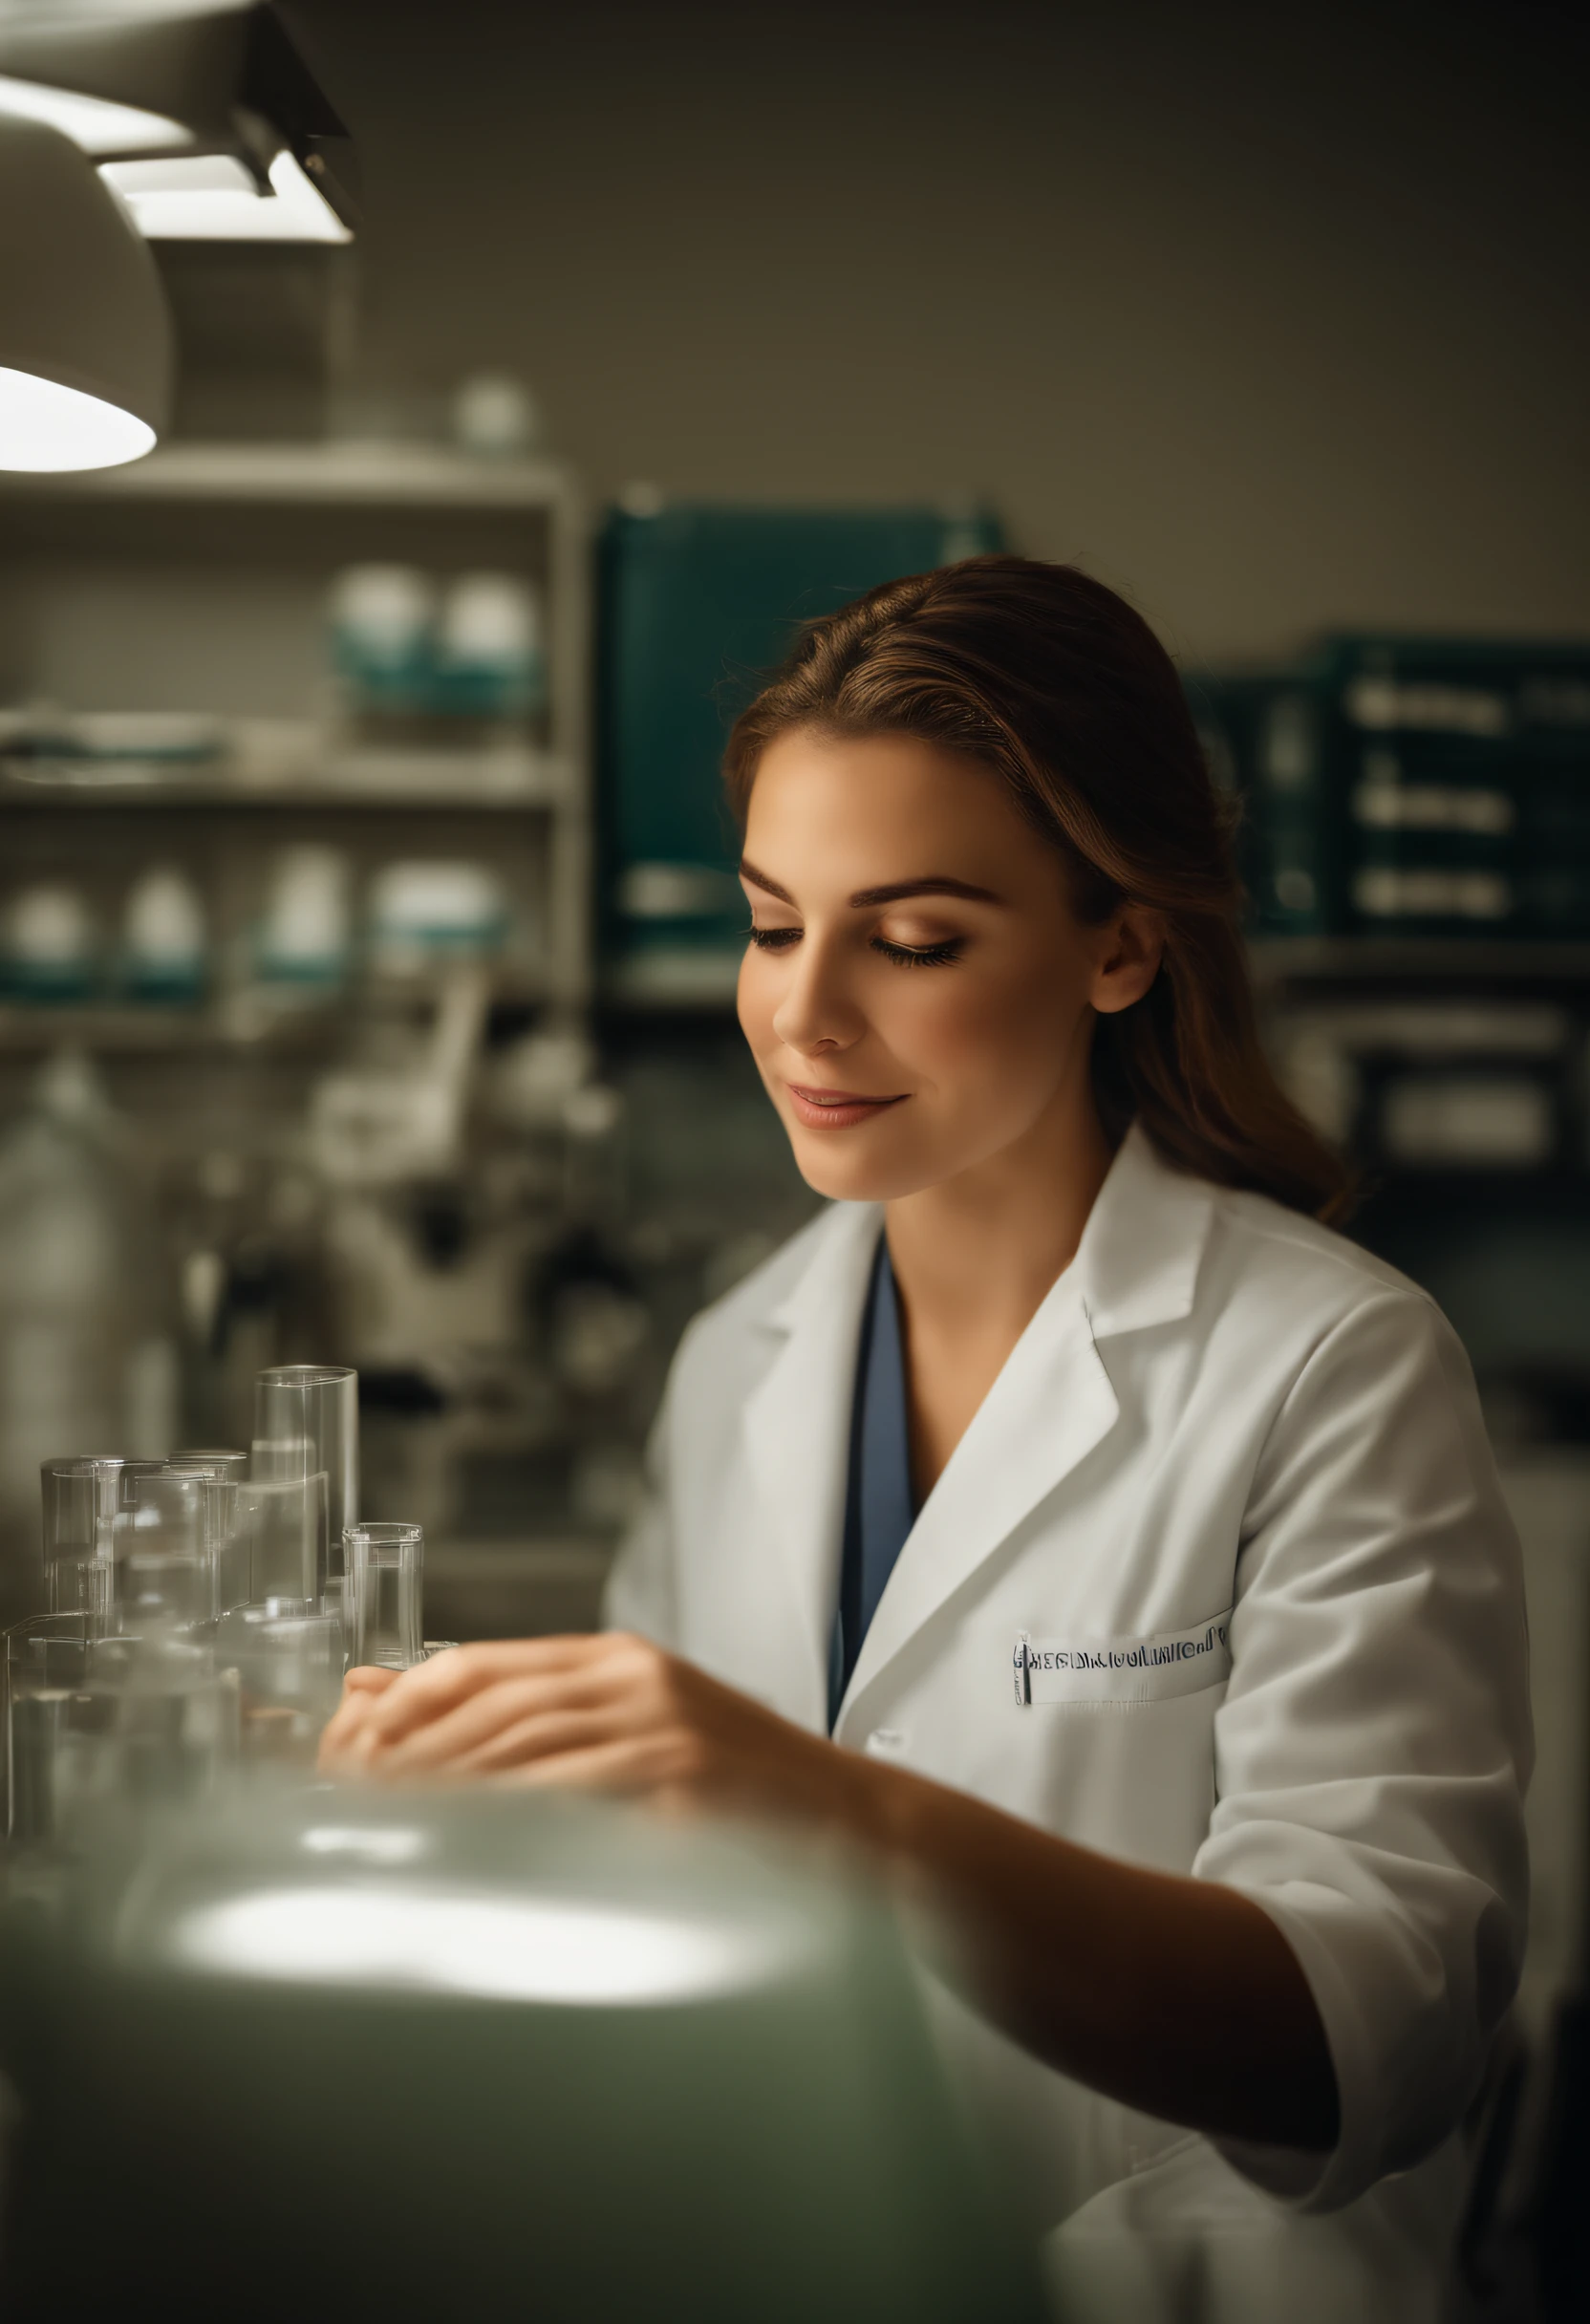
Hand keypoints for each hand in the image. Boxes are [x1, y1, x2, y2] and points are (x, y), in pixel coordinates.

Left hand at [317, 1633, 858, 1824]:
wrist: (858, 1828)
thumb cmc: (744, 1793)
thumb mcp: (641, 1731)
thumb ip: (538, 1721)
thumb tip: (410, 1704)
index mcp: (622, 1660)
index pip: (484, 1661)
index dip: (405, 1701)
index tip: (349, 1746)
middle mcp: (636, 1680)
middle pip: (488, 1705)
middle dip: (405, 1753)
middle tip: (344, 1797)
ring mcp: (661, 1727)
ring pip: (517, 1747)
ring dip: (438, 1789)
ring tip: (380, 1826)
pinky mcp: (681, 1781)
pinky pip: (569, 1797)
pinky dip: (504, 1818)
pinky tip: (460, 1845)